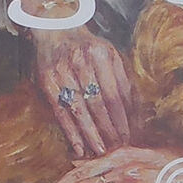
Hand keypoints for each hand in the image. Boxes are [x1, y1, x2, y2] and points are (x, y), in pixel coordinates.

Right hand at [33, 29, 135, 157]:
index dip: (122, 118)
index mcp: (101, 55)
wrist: (56, 31)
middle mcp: (80, 62)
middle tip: (116, 148)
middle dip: (108, 129)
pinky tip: (78, 147)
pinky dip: (70, 132)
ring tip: (100, 151)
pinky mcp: (47, 82)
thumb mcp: (110, 56)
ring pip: (79, 110)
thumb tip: (135, 116)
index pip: (115, 93)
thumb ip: (123, 82)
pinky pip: (60, 112)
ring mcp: (61, 72)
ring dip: (90, 134)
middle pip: (97, 103)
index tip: (128, 136)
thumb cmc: (89, 49)